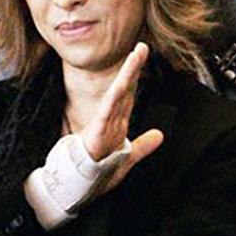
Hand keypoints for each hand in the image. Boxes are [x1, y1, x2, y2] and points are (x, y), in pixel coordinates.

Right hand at [79, 41, 163, 193]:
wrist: (75, 189)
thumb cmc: (96, 175)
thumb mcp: (126, 160)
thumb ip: (142, 146)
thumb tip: (160, 135)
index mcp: (116, 124)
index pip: (129, 96)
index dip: (136, 77)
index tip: (141, 57)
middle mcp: (111, 121)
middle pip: (125, 89)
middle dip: (134, 67)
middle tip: (142, 46)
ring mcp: (103, 125)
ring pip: (118, 94)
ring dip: (128, 74)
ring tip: (136, 55)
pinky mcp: (96, 133)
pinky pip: (107, 112)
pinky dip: (114, 97)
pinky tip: (121, 84)